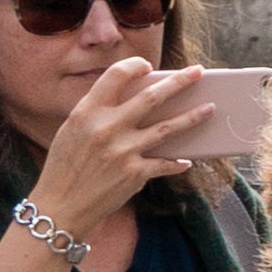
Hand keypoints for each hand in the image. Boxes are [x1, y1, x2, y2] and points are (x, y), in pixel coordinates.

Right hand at [24, 58, 200, 239]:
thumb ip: (97, 113)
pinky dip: (178, 161)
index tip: (148, 65)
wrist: (60, 205)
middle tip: (198, 71)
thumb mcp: (72, 131)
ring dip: (193, 116)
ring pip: (169, 127)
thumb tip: (132, 98)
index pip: (115, 76)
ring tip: (210, 108)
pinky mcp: (136, 173)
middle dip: (180, 81)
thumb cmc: (65, 166)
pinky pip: (166, 162)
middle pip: (152, 97)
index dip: (134, 66)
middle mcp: (106, 128)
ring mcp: (123, 150)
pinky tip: (187, 160)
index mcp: (86, 113)